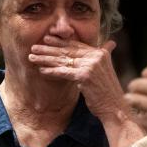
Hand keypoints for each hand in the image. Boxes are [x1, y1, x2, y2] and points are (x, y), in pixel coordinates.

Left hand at [30, 35, 144, 146]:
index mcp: (100, 53)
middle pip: (67, 51)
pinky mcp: (84, 76)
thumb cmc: (108, 91)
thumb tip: (110, 43)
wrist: (114, 107)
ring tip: (32, 57)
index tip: (47, 39)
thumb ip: (106, 55)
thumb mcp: (108, 69)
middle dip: (49, 49)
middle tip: (34, 47)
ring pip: (63, 61)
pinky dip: (51, 71)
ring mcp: (90, 66)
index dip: (60, 42)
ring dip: (46, 59)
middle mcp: (96, 57)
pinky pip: (63, 72)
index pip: (76, 45)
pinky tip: (41, 70)